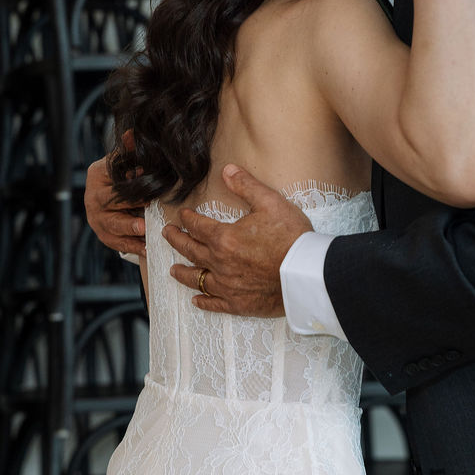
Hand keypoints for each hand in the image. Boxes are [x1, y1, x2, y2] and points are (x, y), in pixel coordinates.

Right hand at [84, 155, 145, 256]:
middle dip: (128, 214)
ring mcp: (96, 218)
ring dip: (129, 233)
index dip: (130, 190)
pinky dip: (132, 246)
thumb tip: (131, 134)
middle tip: (143, 223)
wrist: (112, 190)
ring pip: (111, 227)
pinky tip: (146, 249)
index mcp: (97, 175)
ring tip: (144, 236)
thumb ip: (129, 150)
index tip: (148, 195)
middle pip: (110, 207)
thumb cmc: (122, 175)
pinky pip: (116, 242)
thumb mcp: (124, 161)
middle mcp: (92, 197)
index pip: (113, 183)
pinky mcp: (103, 233)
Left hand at [163, 165, 312, 315]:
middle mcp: (219, 263)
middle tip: (167, 235)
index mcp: (224, 238)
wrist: (308, 273)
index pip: (198, 226)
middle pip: (190, 250)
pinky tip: (196, 300)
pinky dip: (203, 302)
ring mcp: (227, 286)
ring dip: (183, 273)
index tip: (182, 215)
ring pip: (197, 279)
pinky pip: (214, 304)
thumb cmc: (292, 237)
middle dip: (176, 240)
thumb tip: (227, 170)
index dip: (187, 219)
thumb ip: (246, 186)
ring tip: (173, 269)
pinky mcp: (238, 304)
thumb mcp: (270, 202)